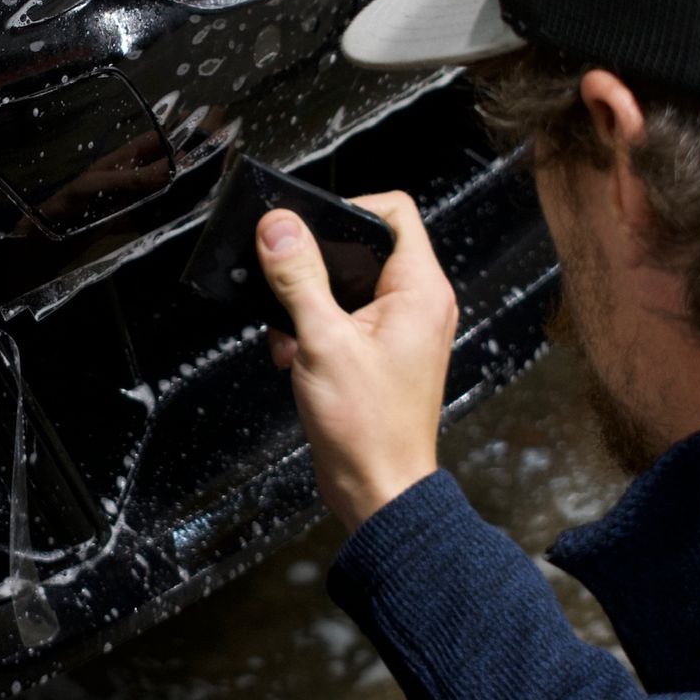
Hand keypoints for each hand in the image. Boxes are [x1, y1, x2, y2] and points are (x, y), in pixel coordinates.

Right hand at [257, 192, 456, 530]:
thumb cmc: (368, 428)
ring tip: (292, 336)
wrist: (377, 489)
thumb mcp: (322, 341)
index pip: (393, 212)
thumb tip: (279, 227)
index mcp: (420, 290)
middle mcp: (417, 305)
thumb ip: (298, 278)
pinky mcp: (377, 354)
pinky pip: (339, 320)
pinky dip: (311, 332)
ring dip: (306, 306)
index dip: (345, 211)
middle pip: (359, 249)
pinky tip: (296, 359)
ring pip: (342, 287)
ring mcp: (398, 330)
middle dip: (313, 270)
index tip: (305, 231)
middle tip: (288, 289)